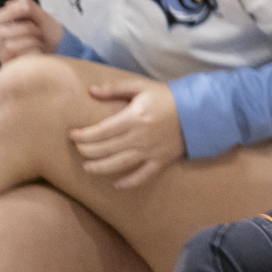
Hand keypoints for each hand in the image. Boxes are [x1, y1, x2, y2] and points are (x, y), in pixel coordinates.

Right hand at [0, 0, 63, 64]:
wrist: (61, 51)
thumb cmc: (48, 33)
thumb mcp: (42, 17)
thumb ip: (29, 7)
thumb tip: (10, 3)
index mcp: (4, 26)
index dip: (10, 12)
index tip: (26, 8)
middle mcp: (0, 40)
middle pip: (1, 32)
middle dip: (25, 28)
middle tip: (38, 30)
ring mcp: (4, 54)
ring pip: (9, 45)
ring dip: (30, 41)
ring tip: (40, 41)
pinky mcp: (11, 65)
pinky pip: (18, 58)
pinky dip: (31, 51)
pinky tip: (38, 50)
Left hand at [69, 75, 186, 188]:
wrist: (199, 111)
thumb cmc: (168, 97)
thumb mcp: (142, 87)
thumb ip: (115, 89)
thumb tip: (91, 91)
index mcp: (134, 118)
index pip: (101, 131)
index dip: (83, 135)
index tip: (72, 135)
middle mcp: (140, 137)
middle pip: (105, 149)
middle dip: (87, 151)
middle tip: (78, 149)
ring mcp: (150, 152)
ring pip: (118, 165)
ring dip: (99, 168)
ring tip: (87, 167)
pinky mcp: (161, 161)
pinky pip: (142, 176)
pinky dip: (129, 182)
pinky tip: (116, 184)